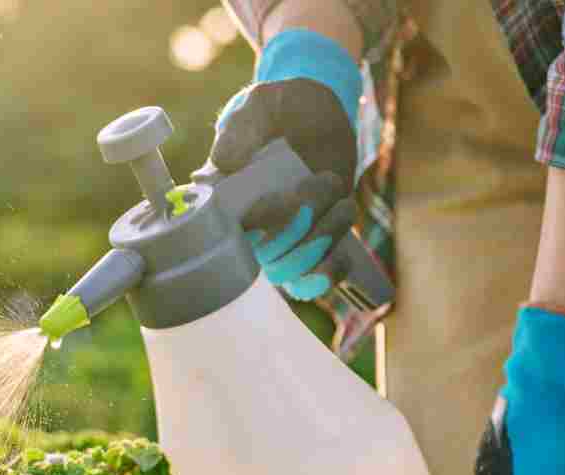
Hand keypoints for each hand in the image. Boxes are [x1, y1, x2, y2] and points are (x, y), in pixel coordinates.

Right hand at [208, 29, 360, 300]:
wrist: (312, 107)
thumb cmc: (276, 108)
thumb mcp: (255, 107)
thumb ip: (238, 131)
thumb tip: (223, 164)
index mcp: (226, 204)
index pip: (228, 242)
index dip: (249, 232)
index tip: (261, 205)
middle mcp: (253, 228)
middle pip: (269, 260)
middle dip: (299, 227)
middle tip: (319, 180)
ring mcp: (285, 237)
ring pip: (295, 270)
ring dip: (322, 239)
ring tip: (339, 194)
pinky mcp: (315, 238)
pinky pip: (317, 277)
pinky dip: (330, 269)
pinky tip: (341, 247)